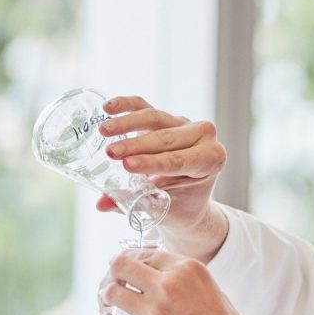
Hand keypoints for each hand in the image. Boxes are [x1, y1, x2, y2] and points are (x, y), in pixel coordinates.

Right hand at [95, 95, 228, 257]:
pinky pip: (145, 105)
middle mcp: (203, 137)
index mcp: (211, 160)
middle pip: (167, 137)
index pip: (179, 160)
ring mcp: (184, 124)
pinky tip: (108, 107)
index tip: (127, 165)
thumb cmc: (180, 205)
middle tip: (111, 153)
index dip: (152, 162)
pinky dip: (127, 104)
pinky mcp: (165, 117)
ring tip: (104, 131)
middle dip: (136, 145)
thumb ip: (134, 205)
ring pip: (155, 118)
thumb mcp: (162, 210)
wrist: (190, 198)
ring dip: (128, 123)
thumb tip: (102, 204)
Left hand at [98, 247, 309, 314]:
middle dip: (114, 272)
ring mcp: (153, 311)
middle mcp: (169, 285)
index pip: (148, 253)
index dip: (136, 261)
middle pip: (121, 264)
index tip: (130, 270)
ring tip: (107, 303)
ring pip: (110, 292)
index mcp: (189, 270)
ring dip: (105, 296)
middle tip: (114, 282)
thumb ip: (190, 285)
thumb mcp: (215, 295)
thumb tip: (170, 282)